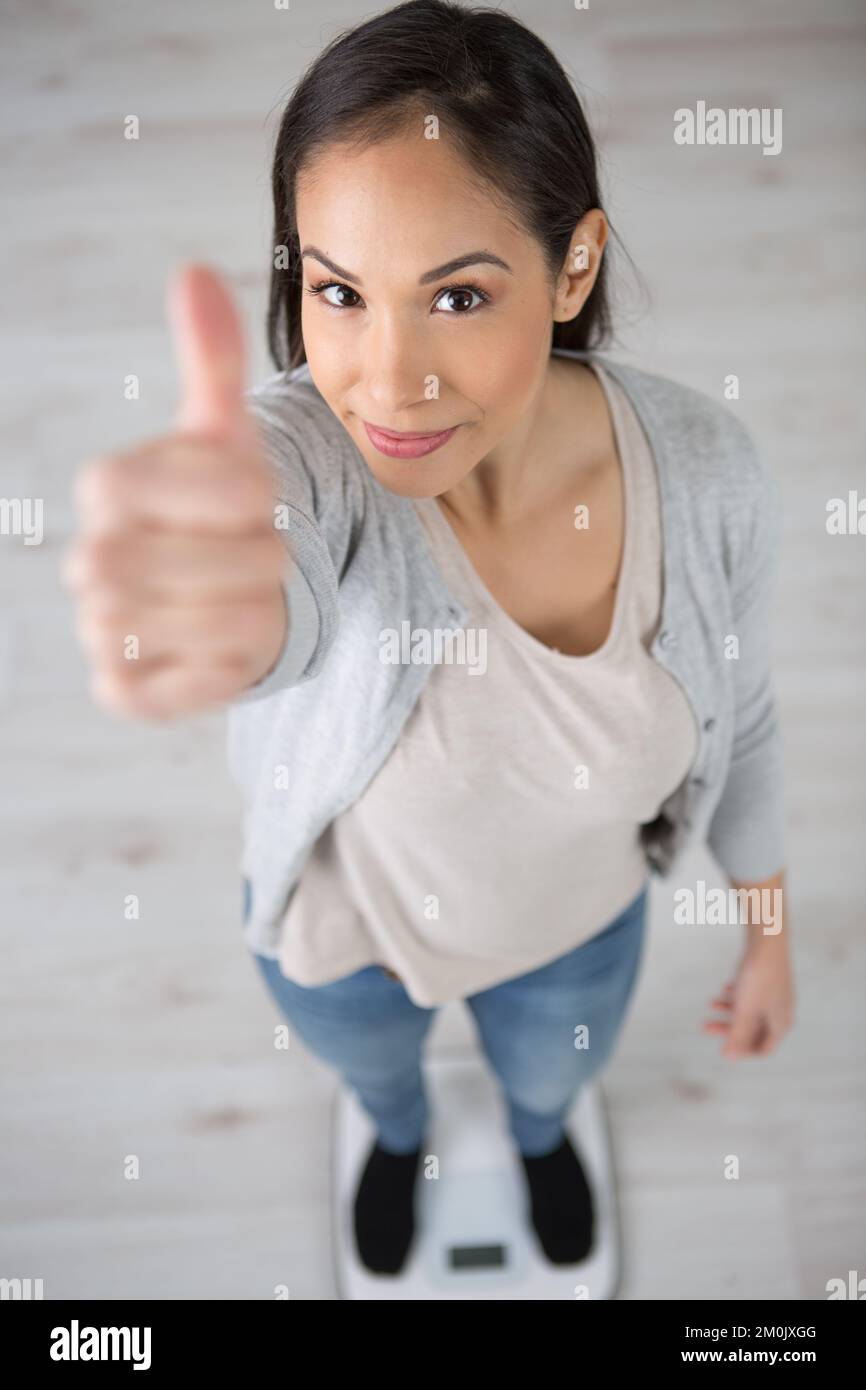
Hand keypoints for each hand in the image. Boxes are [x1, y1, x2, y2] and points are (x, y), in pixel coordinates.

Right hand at [62, 265, 288, 719]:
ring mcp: (101, 631)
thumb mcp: (227, 436)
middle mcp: (91, 561)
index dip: (232, 495)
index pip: (180, 487)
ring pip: (214, 629)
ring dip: (258, 612)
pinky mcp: (122, 691)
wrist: (226, 592)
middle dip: (260, 559)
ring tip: (254, 596)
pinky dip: (231, 668)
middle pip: (206, 565)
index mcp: (108, 489)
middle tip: (268, 554)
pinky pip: (193, 688)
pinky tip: (229, 645)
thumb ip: (211, 359)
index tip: (258, 497)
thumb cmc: (224, 509)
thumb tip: (193, 272)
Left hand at [703, 940, 795, 1058]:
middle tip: (706, 1026)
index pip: (764, 1049)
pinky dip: (737, 996)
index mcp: (781, 1023)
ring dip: (730, 1011)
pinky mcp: (770, 979)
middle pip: (754, 1030)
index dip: (743, 1051)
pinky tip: (725, 989)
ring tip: (711, 1003)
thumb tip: (730, 1058)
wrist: (768, 940)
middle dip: (729, 1029)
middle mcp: (782, 1011)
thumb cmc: (759, 977)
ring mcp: (777, 994)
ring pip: (751, 1011)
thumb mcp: (745, 1010)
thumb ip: (738, 1035)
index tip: (723, 1047)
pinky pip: (753, 995)